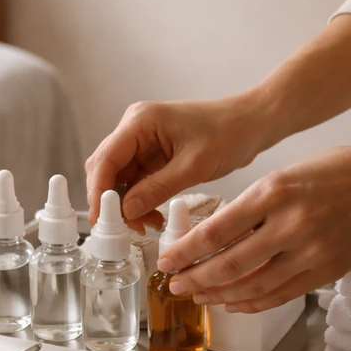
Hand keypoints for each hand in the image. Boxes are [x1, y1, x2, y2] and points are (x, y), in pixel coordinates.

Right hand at [85, 96, 267, 230]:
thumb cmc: (228, 133)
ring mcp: (142, 141)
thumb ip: (157, 189)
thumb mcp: (193, 166)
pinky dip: (140, 201)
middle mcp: (134, 128)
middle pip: (106, 169)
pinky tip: (153, 217)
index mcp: (139, 121)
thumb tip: (126, 211)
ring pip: (119, 179)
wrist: (252, 124)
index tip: (102, 220)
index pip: (106, 159)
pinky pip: (136, 181)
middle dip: (112, 201)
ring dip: (127, 204)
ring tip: (147, 225)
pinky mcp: (152, 154)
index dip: (99, 192)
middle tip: (124, 229)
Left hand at [158, 141, 350, 311]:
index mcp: (273, 192)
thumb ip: (253, 206)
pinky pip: (281, 295)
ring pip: (252, 286)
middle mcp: (289, 225)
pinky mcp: (326, 272)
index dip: (186, 252)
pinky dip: (253, 303)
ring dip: (219, 295)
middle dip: (194, 279)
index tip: (166, 260)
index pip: (216, 231)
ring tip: (197, 296)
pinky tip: (233, 304)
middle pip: (229, 265)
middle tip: (173, 284)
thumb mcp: (286, 174)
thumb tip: (215, 236)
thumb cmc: (339, 170)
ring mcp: (310, 252)